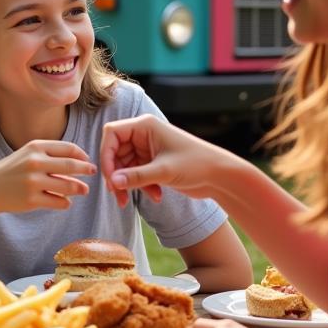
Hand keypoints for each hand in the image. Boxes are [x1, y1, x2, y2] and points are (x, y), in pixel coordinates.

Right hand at [0, 140, 95, 215]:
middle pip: (71, 165)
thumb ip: (50, 155)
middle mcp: (35, 163)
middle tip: (93, 172)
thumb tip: (80, 161)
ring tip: (84, 190)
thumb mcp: (27, 154)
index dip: (82, 154)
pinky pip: (59, 202)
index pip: (68, 148)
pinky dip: (66, 202)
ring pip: (68, 186)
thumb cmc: (11, 170)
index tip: (87, 160)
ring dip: (80, 188)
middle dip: (86, 169)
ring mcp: (33, 182)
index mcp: (35, 147)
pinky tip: (66, 202)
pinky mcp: (32, 200)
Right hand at [99, 115, 222, 206]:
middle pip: (114, 152)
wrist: (221, 176)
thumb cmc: (197, 164)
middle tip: (118, 194)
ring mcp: (147, 149)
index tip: (110, 177)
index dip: (106, 154)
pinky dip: (140, 186)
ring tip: (131, 201)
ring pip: (123, 166)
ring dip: (128, 184)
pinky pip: (135, 174)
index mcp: (145, 126)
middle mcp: (143, 135)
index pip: (112, 134)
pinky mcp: (152, 163)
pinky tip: (156, 196)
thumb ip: (137, 176)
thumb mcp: (164, 171)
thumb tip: (113, 182)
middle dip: (115, 175)